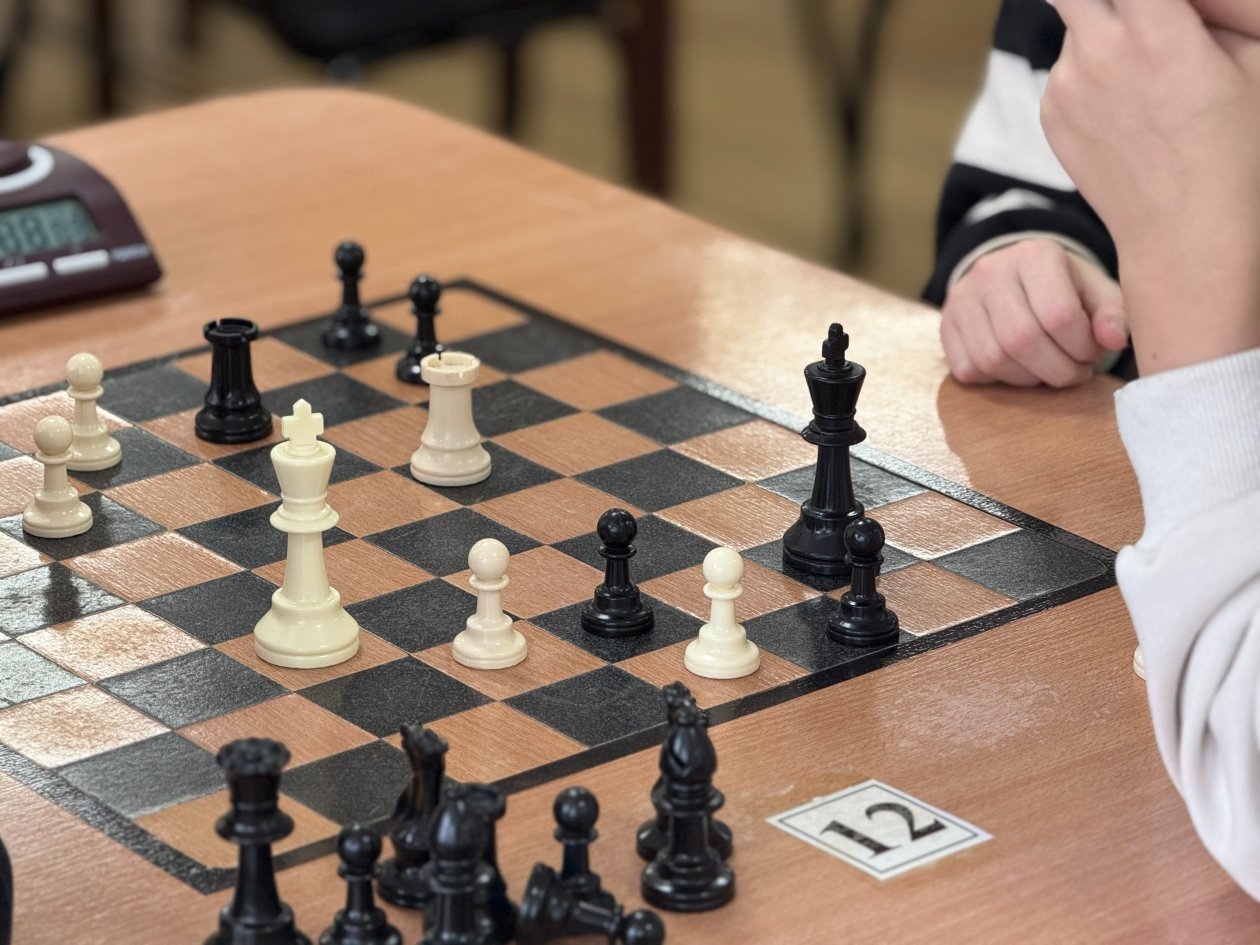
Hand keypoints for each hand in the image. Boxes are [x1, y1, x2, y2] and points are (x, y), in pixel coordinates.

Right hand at [940, 239, 1126, 386]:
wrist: (1011, 278)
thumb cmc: (1062, 288)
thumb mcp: (1095, 291)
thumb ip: (1112, 314)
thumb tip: (1114, 341)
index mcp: (1035, 255)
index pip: (1058, 314)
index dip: (1081, 347)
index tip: (1092, 354)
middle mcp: (991, 271)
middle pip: (1021, 340)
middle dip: (1056, 370)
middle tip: (1073, 374)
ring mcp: (961, 298)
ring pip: (992, 359)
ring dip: (1028, 379)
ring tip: (1048, 371)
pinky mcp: (945, 325)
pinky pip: (968, 369)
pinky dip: (998, 380)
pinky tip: (1018, 369)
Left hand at [1043, 0, 1259, 371]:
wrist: (1186, 233)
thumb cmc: (1236, 149)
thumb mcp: (1253, 61)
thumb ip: (1216, 8)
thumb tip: (1187, 2)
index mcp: (1156, 30)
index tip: (1157, 7)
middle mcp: (1098, 52)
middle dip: (1110, 1)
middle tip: (1141, 21)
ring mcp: (1065, 86)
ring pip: (1078, 28)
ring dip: (1105, 31)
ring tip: (1151, 77)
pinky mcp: (1050, 115)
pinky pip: (1067, 71)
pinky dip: (1091, 73)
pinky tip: (1130, 111)